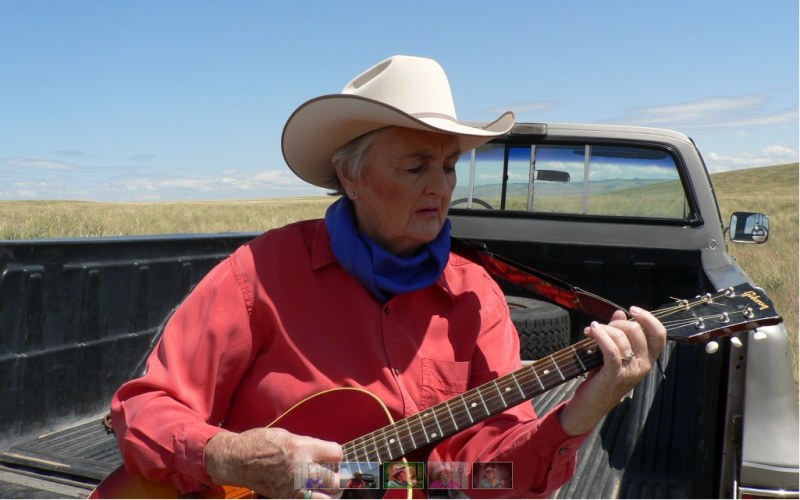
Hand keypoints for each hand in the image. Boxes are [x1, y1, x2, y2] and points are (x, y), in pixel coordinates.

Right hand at [204, 427, 341, 498]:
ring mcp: (293, 486)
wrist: (237, 459)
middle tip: (332, 474)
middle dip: (337, 477)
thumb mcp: (287, 435)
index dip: (337, 454)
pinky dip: (315, 498)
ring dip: (330, 493)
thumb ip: (308, 445)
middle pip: (334, 480)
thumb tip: (325, 453)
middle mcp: (300, 468)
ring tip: (326, 487)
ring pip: (326, 497)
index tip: (333, 456)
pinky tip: (312, 493)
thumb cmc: (260, 443)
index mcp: (301, 448)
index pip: (336, 453)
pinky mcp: (286, 497)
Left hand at [558, 306, 665, 435]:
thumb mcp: (614, 352)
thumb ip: (618, 333)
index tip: (632, 309)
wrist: (592, 403)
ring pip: (621, 338)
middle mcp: (643, 365)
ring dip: (603, 329)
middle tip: (601, 327)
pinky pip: (610, 350)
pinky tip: (591, 331)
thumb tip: (619, 313)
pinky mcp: (614, 375)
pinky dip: (600, 336)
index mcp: (647, 358)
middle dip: (616, 323)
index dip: (648, 318)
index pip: (659, 334)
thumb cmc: (603, 376)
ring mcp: (630, 371)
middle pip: (636, 331)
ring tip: (591, 331)